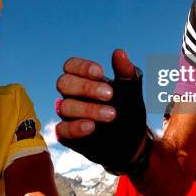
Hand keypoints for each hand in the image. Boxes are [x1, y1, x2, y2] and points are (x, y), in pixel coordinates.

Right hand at [55, 49, 146, 171]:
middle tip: (110, 94)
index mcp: (84, 80)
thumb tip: (119, 52)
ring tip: (112, 114)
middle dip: (86, 87)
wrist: (134, 143)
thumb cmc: (130, 111)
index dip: (81, 67)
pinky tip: (91, 126)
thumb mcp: (133, 91)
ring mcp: (69, 116)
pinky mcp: (69, 136)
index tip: (100, 72)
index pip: (70, 66)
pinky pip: (61, 130)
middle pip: (63, 83)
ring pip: (64, 106)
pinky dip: (75, 127)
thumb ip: (126, 72)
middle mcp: (73, 96)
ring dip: (88, 109)